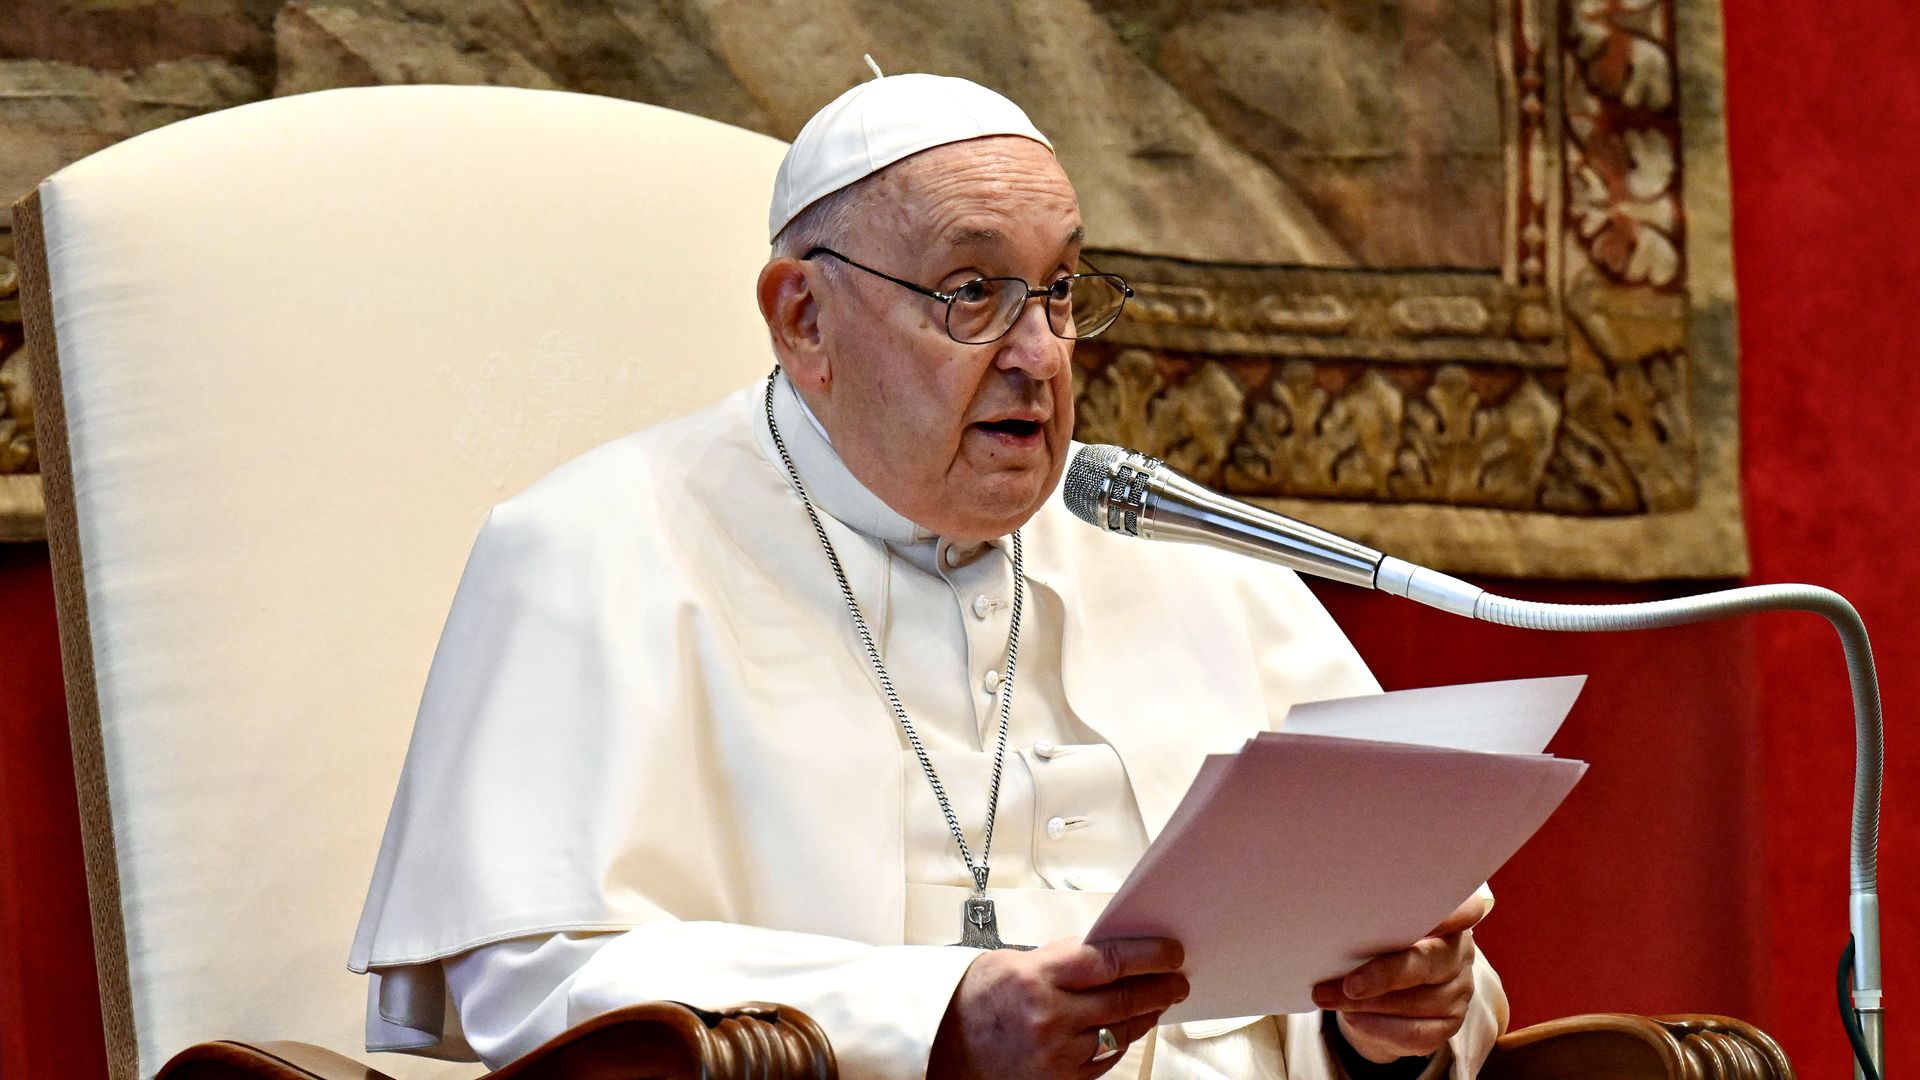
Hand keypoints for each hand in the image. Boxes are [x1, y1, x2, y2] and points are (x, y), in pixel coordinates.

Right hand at [928, 936, 1188, 1078]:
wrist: (948, 1051)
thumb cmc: (976, 1003)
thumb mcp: (1012, 961)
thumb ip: (1060, 955)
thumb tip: (1109, 947)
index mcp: (1035, 977)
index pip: (1108, 960)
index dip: (1148, 955)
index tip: (1170, 952)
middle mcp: (1048, 1016)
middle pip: (1123, 997)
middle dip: (1160, 985)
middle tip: (1178, 978)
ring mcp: (1056, 1052)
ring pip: (1121, 1029)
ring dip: (1147, 1012)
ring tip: (1161, 998)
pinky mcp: (1062, 1079)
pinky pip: (1107, 1057)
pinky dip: (1124, 1039)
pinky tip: (1131, 1025)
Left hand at [1312, 895, 1489, 1063]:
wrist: (1379, 991)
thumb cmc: (1375, 945)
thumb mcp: (1374, 927)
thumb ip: (1374, 922)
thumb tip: (1338, 925)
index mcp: (1447, 916)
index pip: (1463, 910)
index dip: (1452, 914)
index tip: (1431, 916)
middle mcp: (1459, 953)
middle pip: (1427, 962)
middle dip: (1384, 975)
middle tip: (1348, 985)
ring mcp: (1459, 990)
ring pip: (1416, 1002)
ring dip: (1368, 1004)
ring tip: (1330, 999)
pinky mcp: (1449, 1024)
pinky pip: (1415, 1033)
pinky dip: (1378, 1028)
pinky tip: (1353, 1019)